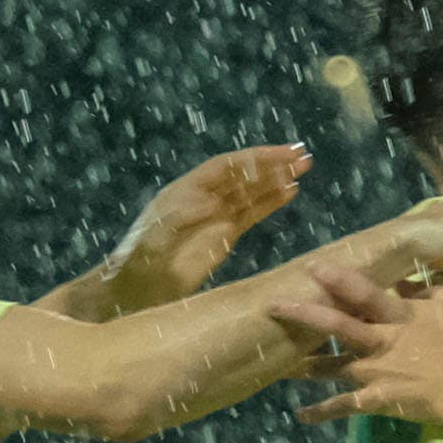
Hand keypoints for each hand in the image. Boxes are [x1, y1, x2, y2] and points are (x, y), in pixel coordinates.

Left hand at [84, 145, 309, 312]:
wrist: (140, 287)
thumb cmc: (142, 260)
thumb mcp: (157, 236)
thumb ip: (182, 217)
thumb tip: (211, 203)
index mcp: (186, 189)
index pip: (226, 167)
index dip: (254, 159)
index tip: (282, 154)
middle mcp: (203, 196)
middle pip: (242, 174)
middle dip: (271, 164)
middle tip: (302, 157)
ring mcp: (215, 215)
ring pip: (250, 191)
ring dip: (275, 179)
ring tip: (302, 169)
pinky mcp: (223, 234)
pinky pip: (251, 213)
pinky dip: (271, 202)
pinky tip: (290, 193)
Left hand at [277, 263, 442, 439]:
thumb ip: (426, 290)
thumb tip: (401, 281)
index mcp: (399, 315)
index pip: (363, 292)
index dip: (337, 279)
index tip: (313, 268)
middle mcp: (380, 341)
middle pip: (336, 325)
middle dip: (304, 314)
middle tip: (274, 306)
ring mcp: (375, 373)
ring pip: (332, 367)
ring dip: (304, 365)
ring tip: (280, 363)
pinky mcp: (376, 400)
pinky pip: (344, 407)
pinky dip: (322, 412)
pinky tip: (300, 416)